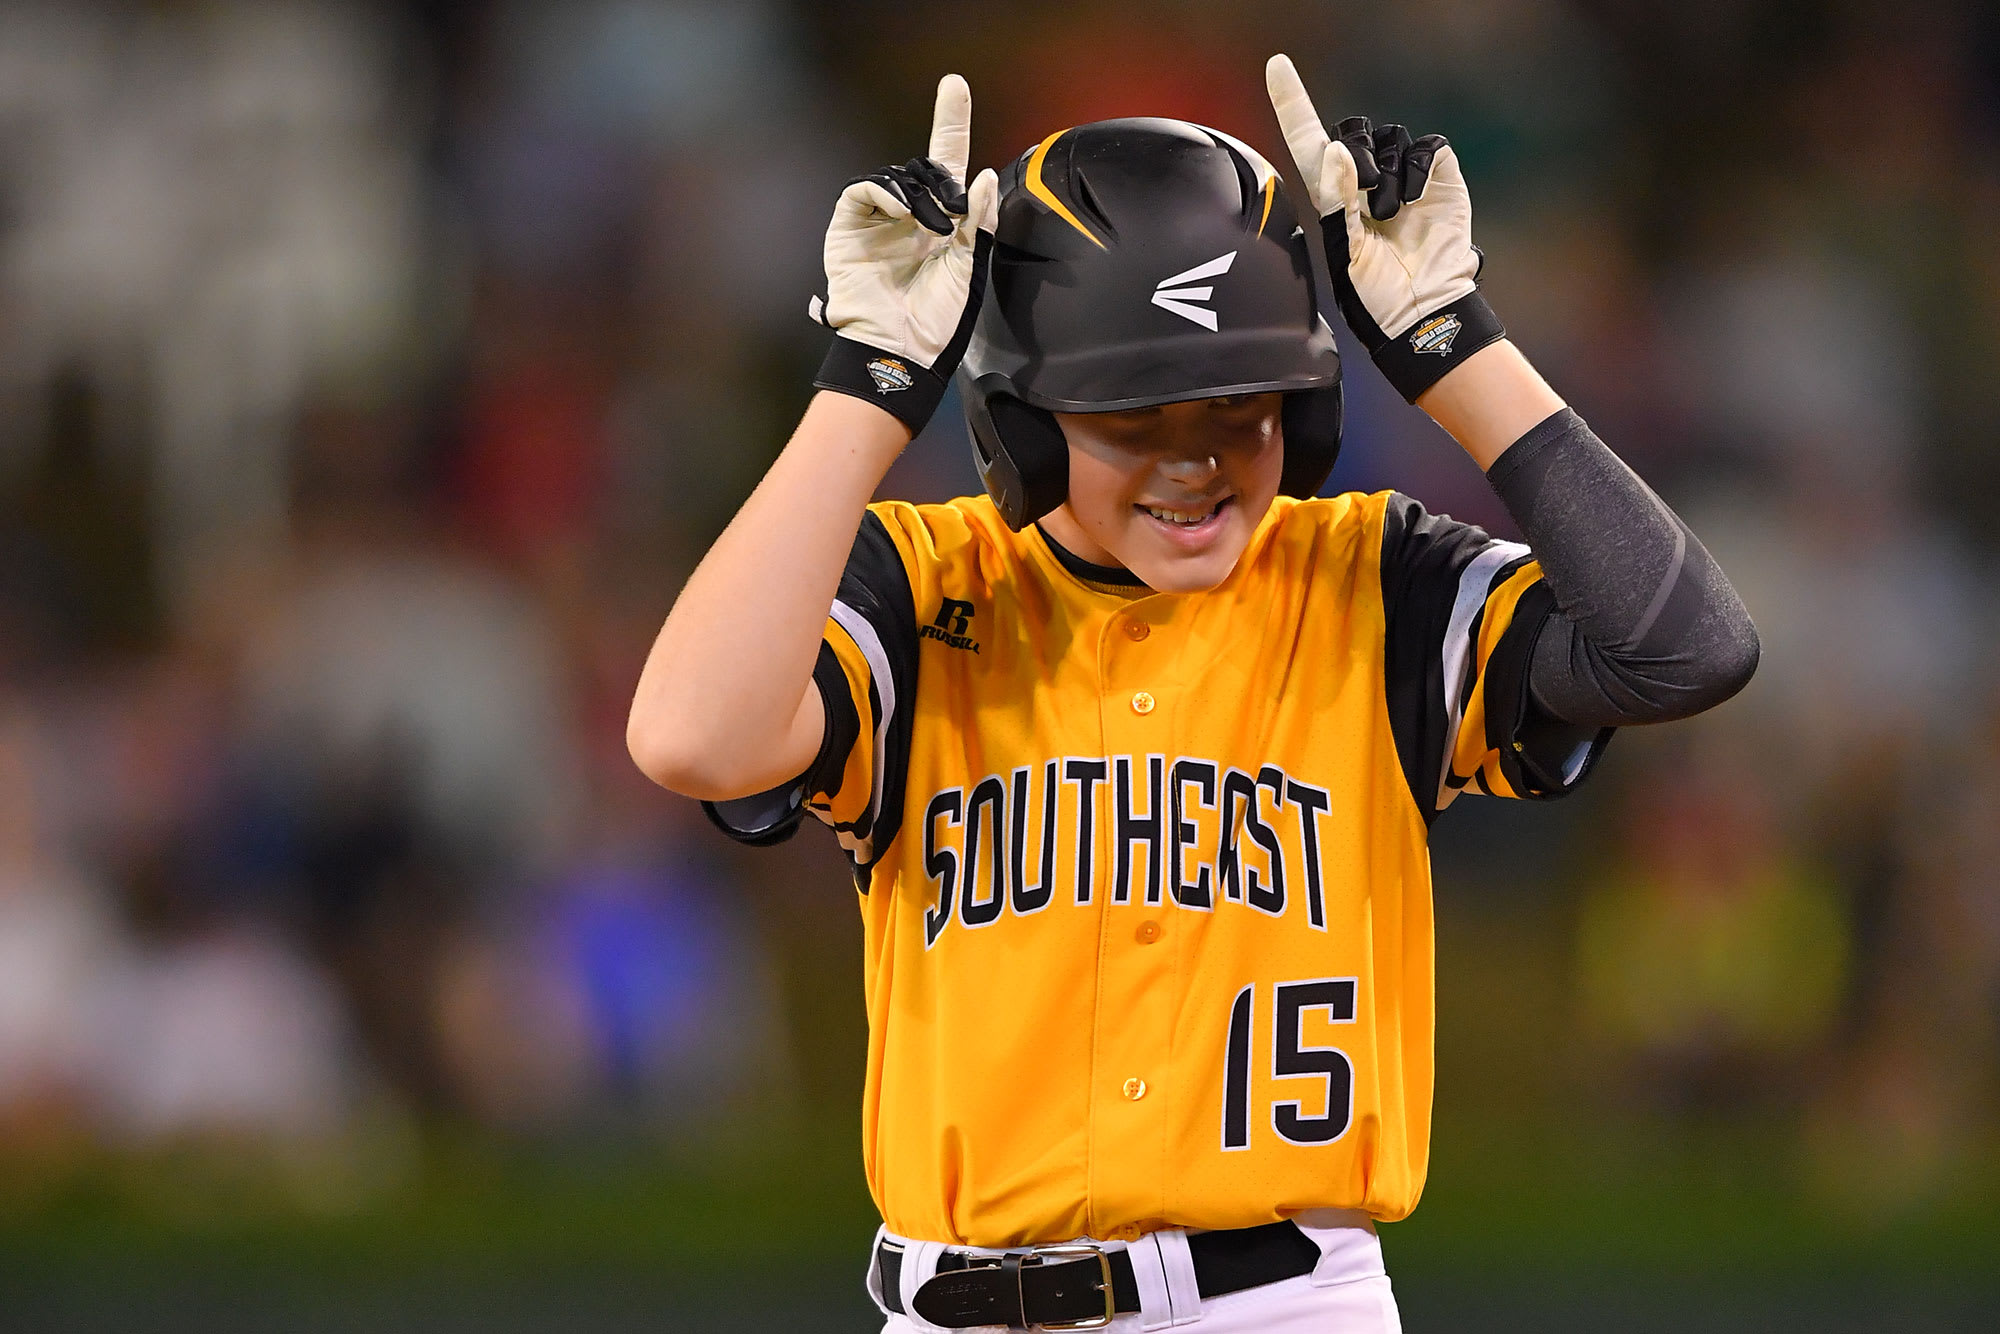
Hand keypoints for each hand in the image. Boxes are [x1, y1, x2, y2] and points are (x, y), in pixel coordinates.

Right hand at [810, 74, 998, 435]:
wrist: (899, 348)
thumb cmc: (937, 318)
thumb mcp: (970, 266)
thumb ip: (978, 221)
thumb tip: (983, 175)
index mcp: (941, 222)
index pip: (947, 163)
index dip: (951, 123)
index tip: (955, 84)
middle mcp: (909, 215)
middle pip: (923, 166)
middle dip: (941, 177)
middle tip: (953, 214)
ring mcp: (877, 220)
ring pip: (897, 176)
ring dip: (919, 192)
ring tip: (931, 227)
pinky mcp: (848, 226)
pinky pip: (865, 189)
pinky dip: (885, 192)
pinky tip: (901, 214)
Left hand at [1265, 54, 1504, 402]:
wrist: (1422, 310)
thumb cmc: (1373, 292)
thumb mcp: (1343, 252)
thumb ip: (1335, 203)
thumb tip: (1338, 152)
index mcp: (1331, 193)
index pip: (1307, 137)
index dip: (1292, 100)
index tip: (1277, 64)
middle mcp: (1364, 177)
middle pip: (1352, 131)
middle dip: (1357, 161)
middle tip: (1366, 207)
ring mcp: (1402, 174)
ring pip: (1390, 138)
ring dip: (1389, 179)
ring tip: (1392, 216)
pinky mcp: (1437, 175)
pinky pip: (1427, 148)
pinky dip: (1420, 173)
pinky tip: (1417, 202)